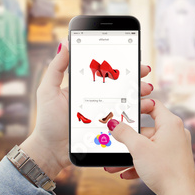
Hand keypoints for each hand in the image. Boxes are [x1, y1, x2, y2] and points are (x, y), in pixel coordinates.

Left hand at [20, 41, 153, 179]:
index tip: (132, 57)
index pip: (106, 72)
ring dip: (139, 93)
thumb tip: (65, 44)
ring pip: (127, 101)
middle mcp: (98, 99)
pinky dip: (136, 113)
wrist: (51, 149)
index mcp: (86, 88)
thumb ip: (56, 68)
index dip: (120, 64)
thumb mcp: (48, 90)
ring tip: (146, 90)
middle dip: (135, 77)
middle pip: (121, 85)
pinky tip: (142, 109)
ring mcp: (105, 114)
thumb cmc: (47, 120)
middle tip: (144, 72)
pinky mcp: (109, 129)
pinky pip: (126, 119)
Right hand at [104, 100, 194, 194]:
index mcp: (170, 124)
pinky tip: (126, 173)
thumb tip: (114, 123)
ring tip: (113, 165)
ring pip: (147, 147)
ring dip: (129, 155)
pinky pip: (152, 158)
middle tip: (114, 142)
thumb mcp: (139, 148)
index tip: (124, 111)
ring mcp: (174, 148)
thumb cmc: (165, 170)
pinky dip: (139, 164)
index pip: (153, 105)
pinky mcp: (172, 161)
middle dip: (127, 140)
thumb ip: (124, 133)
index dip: (138, 106)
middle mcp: (175, 133)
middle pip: (146, 129)